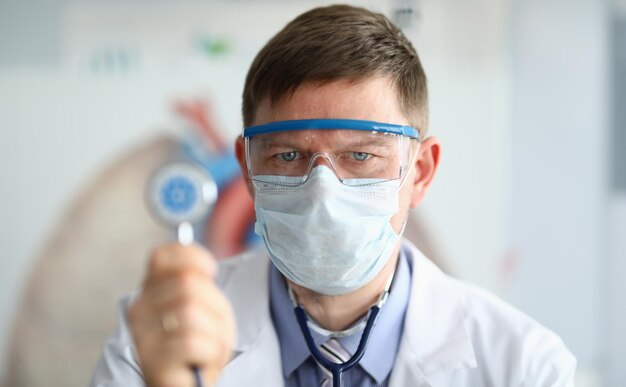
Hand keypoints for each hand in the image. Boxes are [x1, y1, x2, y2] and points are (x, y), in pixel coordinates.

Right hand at [128, 244, 235, 386]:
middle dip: (214, 305)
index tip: (210, 271)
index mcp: (150, 291)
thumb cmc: (200, 343)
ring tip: (208, 346)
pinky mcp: (153, 363)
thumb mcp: (206, 306)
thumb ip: (200, 283)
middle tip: (214, 327)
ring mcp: (142, 336)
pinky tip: (201, 360)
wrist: (191, 383)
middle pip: (187, 283)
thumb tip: (204, 268)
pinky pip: (194, 343)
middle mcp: (139, 310)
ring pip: (192, 312)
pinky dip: (210, 352)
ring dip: (215, 332)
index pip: (162, 256)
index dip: (193, 257)